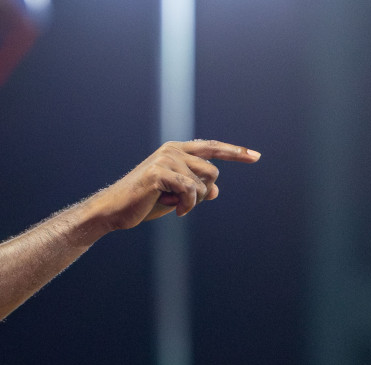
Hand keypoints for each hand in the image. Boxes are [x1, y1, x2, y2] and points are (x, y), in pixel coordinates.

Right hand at [91, 140, 259, 229]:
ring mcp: (166, 159)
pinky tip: (175, 211)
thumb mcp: (175, 196)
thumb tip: (215, 190)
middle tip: (183, 204)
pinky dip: (186, 205)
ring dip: (193, 201)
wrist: (114, 210)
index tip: (256, 156)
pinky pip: (190, 190)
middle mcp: (172, 150)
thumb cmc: (143, 203)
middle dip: (203, 193)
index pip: (212, 148)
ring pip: (202, 182)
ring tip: (175, 206)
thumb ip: (195, 190)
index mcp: (176, 150)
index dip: (235, 152)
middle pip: (211, 171)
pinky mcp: (159, 172)